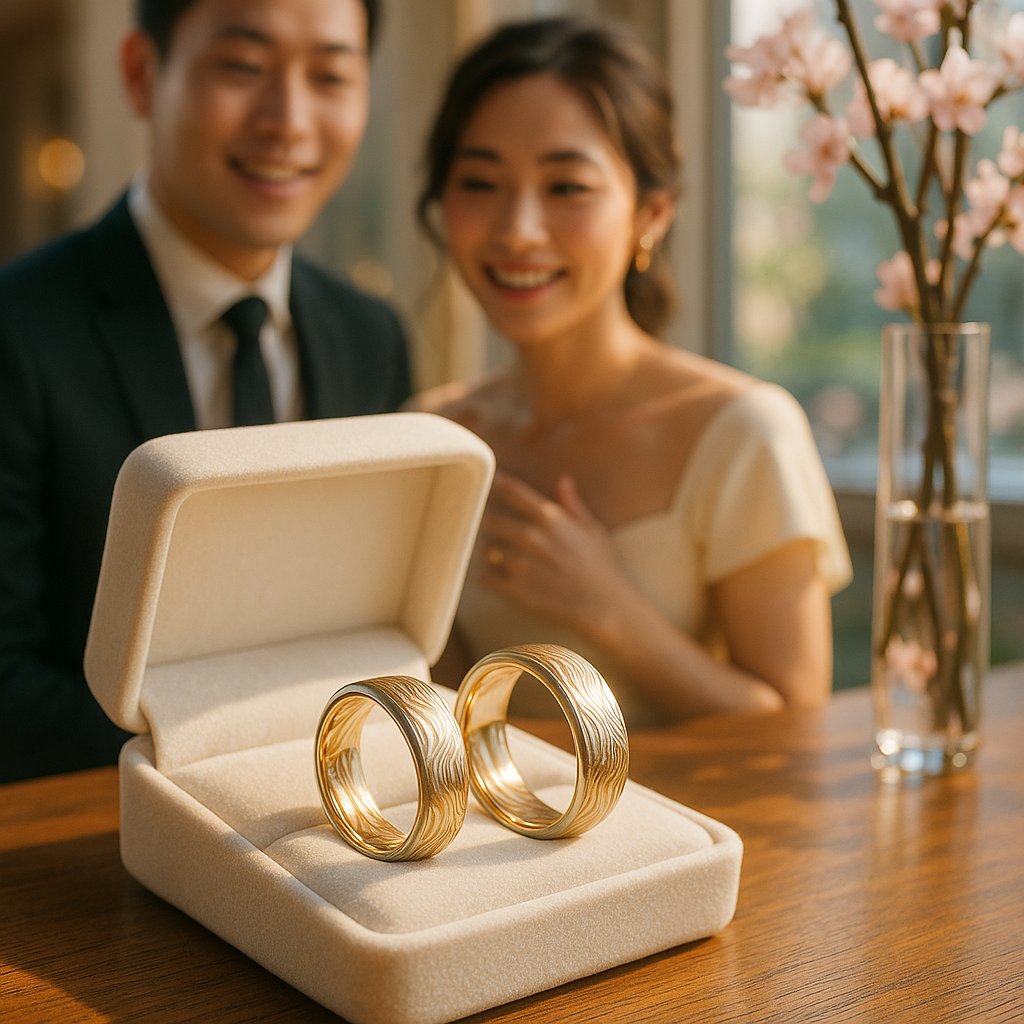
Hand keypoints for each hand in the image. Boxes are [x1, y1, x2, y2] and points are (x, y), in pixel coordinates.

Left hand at [479, 471, 629, 636]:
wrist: (605, 605)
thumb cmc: (603, 567)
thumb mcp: (593, 529)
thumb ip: (573, 504)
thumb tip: (564, 480)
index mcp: (550, 519)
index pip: (515, 493)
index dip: (501, 486)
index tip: (495, 485)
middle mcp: (532, 537)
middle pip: (493, 522)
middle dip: (493, 525)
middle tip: (496, 529)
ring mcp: (522, 564)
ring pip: (488, 550)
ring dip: (491, 552)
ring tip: (497, 556)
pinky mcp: (516, 589)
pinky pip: (487, 578)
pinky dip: (488, 577)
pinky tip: (495, 578)